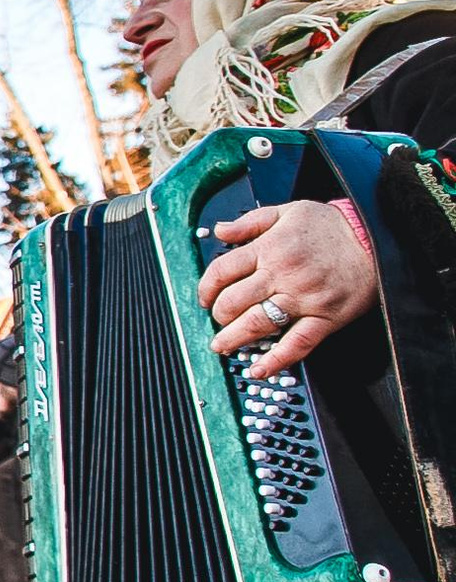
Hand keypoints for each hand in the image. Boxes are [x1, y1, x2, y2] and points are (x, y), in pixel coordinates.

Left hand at [198, 201, 376, 375]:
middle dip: (218, 315)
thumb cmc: (331, 225)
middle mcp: (283, 274)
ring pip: (257, 324)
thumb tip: (218, 230)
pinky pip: (297, 344)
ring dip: (233, 339)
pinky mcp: (326, 317)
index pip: (221, 272)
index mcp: (270, 248)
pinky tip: (259, 370)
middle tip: (218, 320)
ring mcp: (304, 298)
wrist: (377, 237)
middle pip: (234, 301)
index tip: (205, 297)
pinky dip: (276, 360)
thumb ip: (249, 222)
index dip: (206, 288)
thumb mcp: (288, 211)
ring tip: (222, 345)